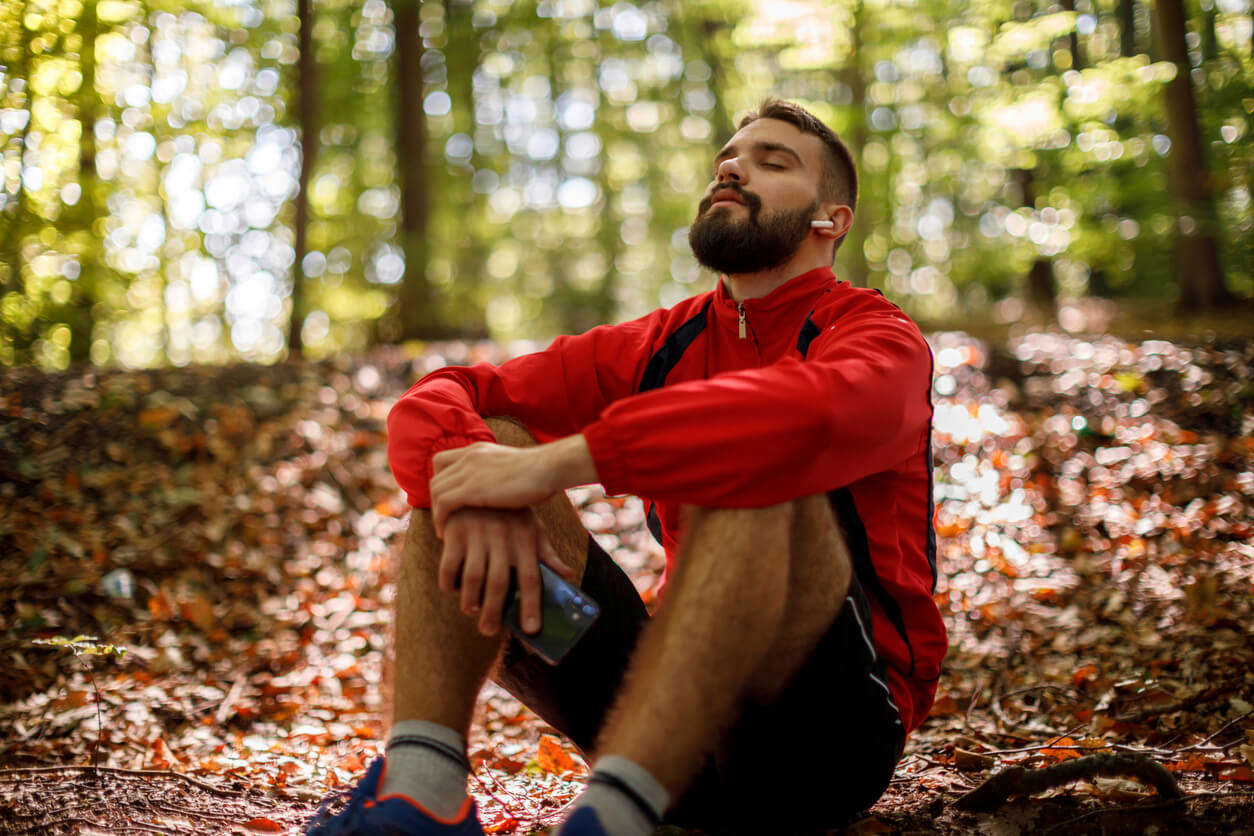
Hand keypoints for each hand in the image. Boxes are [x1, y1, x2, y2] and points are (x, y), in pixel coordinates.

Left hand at [429, 436, 595, 535]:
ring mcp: (470, 471)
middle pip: (436, 478)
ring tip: (444, 530)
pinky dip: (440, 519)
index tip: (448, 502)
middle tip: (444, 520)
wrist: (549, 468)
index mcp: (478, 450)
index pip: (442, 461)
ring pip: (436, 491)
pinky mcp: (473, 488)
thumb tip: (497, 488)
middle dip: (436, 502)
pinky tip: (446, 534)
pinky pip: (443, 504)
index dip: (440, 482)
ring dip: (436, 513)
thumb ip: (497, 473)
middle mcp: (469, 457)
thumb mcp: (511, 467)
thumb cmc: (540, 473)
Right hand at [437, 506, 575, 635]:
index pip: (531, 578)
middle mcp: (503, 537)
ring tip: (471, 612)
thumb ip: (547, 553)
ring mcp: (477, 534)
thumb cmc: (511, 512)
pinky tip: (453, 590)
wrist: (479, 477)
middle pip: (500, 583)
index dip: (531, 605)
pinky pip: (449, 565)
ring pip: (473, 576)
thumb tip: (567, 577)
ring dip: (470, 600)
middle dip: (494, 611)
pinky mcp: (455, 532)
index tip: (530, 630)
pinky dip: (449, 582)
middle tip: (489, 631)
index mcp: (525, 539)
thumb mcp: (532, 527)